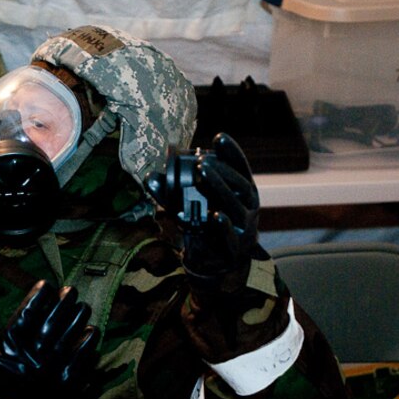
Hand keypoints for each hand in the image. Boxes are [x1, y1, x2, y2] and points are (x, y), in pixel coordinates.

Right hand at [0, 281, 98, 398]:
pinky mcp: (59, 388)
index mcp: (6, 344)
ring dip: (78, 319)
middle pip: (52, 320)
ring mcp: (46, 372)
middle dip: (63, 301)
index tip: (46, 285)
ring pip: (68, 337)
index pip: (28, 310)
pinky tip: (91, 332)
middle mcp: (29, 355)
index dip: (40, 294)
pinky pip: (78, 362)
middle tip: (71, 290)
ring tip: (83, 307)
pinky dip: (86, 346)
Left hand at [145, 133, 259, 279]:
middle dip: (220, 169)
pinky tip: (213, 215)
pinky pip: (228, 235)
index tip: (218, 136)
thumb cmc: (208, 224)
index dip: (231, 152)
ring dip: (218, 187)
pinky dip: (221, 224)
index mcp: (242, 191)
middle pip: (238, 184)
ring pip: (234, 205)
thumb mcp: (196, 205)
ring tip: (202, 171)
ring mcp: (243, 226)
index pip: (240, 167)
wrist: (219, 262)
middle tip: (201, 158)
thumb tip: (151, 177)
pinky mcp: (233, 246)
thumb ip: (177, 190)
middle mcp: (247, 206)